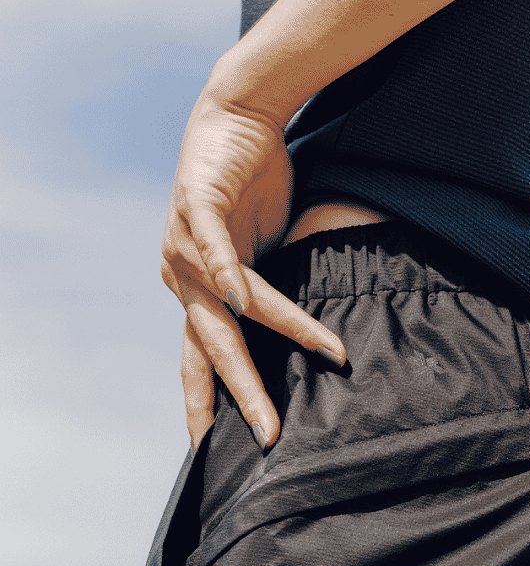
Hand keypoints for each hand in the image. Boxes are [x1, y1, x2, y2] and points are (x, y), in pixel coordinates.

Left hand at [161, 89, 345, 449]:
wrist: (237, 116)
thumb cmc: (252, 181)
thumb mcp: (264, 247)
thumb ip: (269, 285)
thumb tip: (303, 324)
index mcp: (198, 290)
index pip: (203, 358)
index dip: (209, 402)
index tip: (216, 449)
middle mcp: (183, 276)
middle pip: (214, 349)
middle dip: (242, 395)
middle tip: (267, 436)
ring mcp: (184, 246)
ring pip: (226, 308)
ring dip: (266, 339)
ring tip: (310, 359)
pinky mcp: (195, 209)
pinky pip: (216, 250)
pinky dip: (230, 277)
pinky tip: (244, 301)